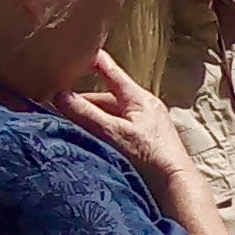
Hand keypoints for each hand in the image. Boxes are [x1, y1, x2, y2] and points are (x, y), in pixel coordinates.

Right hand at [53, 52, 199, 207]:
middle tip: (59, 111)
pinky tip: (92, 144)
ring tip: (71, 130)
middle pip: (106, 99)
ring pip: (111, 116)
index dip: (94, 61)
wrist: (175, 185)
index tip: (81, 49)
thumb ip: (85, 114)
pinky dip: (102, 133)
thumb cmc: (149, 156)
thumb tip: (59, 95)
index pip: (110, 72)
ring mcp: (146, 125)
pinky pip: (118, 130)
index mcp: (137, 98)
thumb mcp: (112, 132)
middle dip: (83, 104)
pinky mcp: (146, 143)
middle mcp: (144, 107)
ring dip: (91, 121)